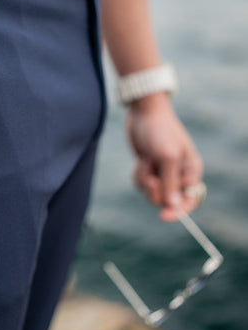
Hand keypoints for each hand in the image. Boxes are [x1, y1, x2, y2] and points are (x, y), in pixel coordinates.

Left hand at [125, 92, 203, 220]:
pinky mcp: (148, 170)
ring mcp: (162, 173)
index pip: (191, 200)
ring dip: (144, 181)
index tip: (163, 216)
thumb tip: (174, 206)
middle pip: (168, 201)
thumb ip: (171, 182)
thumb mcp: (167, 156)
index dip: (179, 211)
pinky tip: (140, 160)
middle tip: (150, 177)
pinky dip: (138, 176)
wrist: (143, 112)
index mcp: (191, 171)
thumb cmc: (160, 131)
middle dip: (155, 191)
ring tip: (145, 162)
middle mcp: (178, 175)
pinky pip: (141, 185)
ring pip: (151, 194)